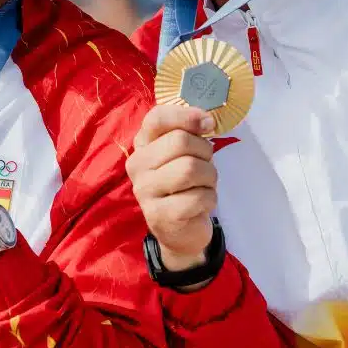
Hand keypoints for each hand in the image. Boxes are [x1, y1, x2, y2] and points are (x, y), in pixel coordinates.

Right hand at [126, 105, 218, 276]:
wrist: (180, 230)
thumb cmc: (185, 185)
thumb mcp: (185, 154)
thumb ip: (190, 132)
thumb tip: (206, 120)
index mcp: (142, 145)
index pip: (157, 118)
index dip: (187, 116)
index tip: (208, 124)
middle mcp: (137, 165)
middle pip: (180, 141)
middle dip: (205, 152)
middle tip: (205, 166)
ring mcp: (145, 191)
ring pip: (191, 168)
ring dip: (209, 177)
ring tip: (204, 186)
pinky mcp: (160, 215)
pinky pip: (197, 197)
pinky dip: (209, 199)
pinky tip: (201, 204)